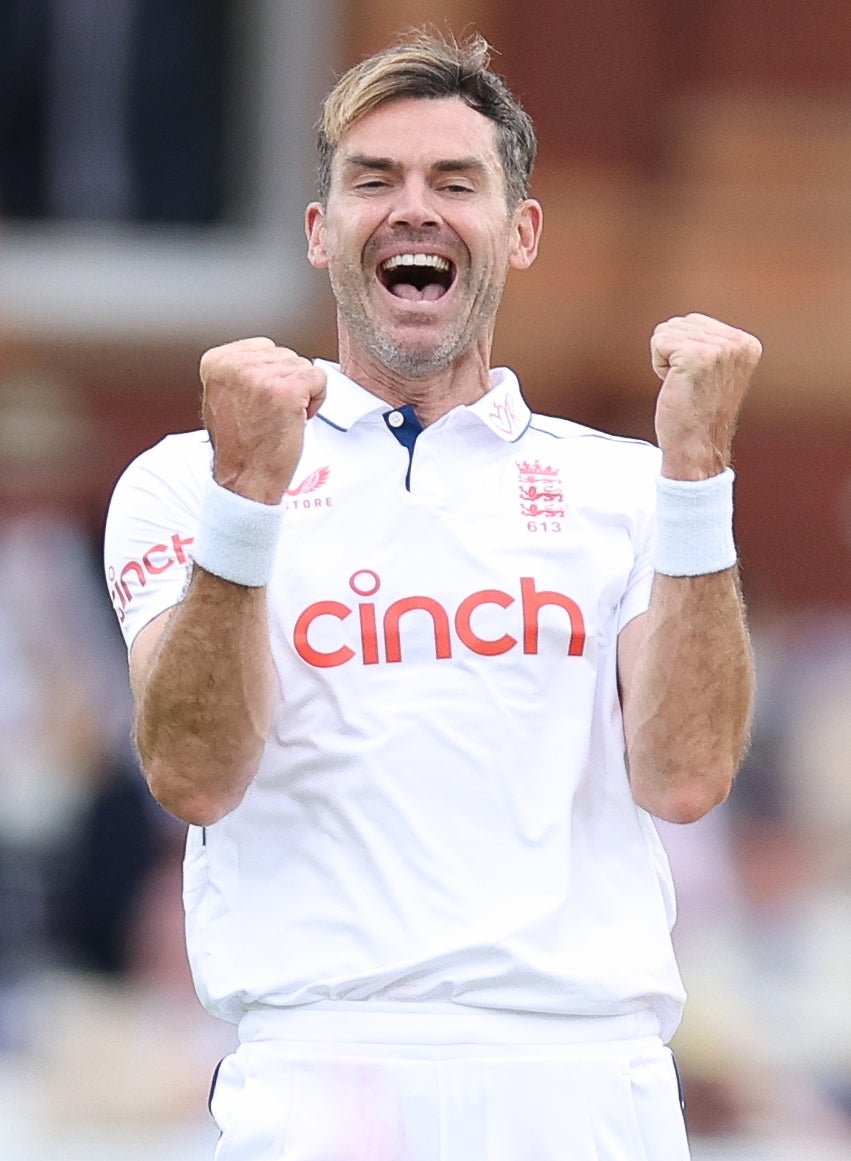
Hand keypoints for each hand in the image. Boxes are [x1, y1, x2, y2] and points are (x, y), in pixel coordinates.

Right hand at [199, 337, 326, 502]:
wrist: (245, 478)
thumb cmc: (240, 445)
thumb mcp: (224, 396)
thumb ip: (241, 372)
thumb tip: (268, 357)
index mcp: (216, 361)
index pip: (264, 347)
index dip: (271, 376)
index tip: (259, 402)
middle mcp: (236, 364)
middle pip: (286, 354)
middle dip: (286, 383)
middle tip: (270, 414)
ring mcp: (261, 376)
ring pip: (303, 366)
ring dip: (301, 393)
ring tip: (280, 418)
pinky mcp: (287, 389)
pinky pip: (319, 378)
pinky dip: (316, 400)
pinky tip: (296, 418)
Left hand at [650, 313, 761, 479]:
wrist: (697, 448)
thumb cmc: (698, 414)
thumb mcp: (715, 372)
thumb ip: (710, 344)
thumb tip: (685, 323)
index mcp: (746, 344)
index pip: (695, 321)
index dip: (684, 351)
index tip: (699, 380)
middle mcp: (737, 343)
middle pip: (680, 322)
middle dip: (674, 353)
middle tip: (689, 385)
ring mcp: (719, 348)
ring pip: (667, 331)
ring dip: (666, 360)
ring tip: (683, 386)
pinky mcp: (697, 356)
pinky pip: (658, 342)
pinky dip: (658, 366)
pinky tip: (675, 386)